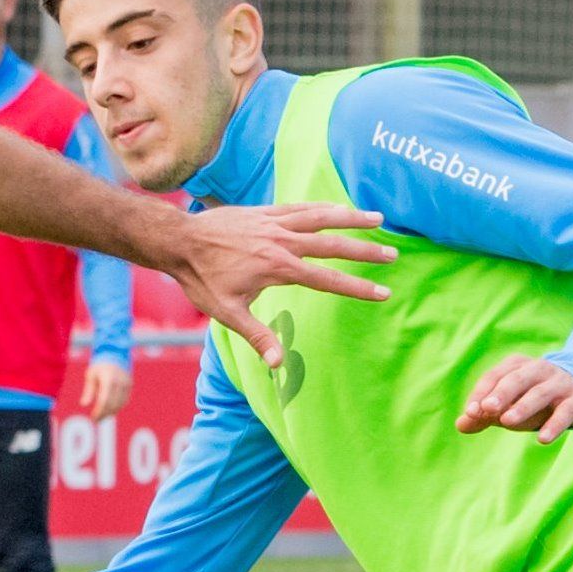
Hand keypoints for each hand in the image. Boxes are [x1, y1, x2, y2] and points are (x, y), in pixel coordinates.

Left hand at [81, 358, 132, 419]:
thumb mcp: (91, 376)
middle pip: (112, 404)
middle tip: (96, 420)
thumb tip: (84, 404)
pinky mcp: (130, 386)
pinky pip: (124, 401)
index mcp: (108, 379)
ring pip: (120, 404)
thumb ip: (88, 391)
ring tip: (102, 417)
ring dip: (111, 412)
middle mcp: (119, 382)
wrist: (114, 354)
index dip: (99, 411)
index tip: (93, 417)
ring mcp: (126, 384)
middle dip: (104, 414)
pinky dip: (117, 407)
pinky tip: (110, 411)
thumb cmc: (99, 366)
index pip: (104, 400)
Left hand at [167, 202, 394, 366]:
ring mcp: (274, 223)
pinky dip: (323, 207)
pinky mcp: (265, 212)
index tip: (383, 293)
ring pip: (321, 218)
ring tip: (379, 218)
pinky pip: (300, 207)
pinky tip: (338, 208)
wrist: (179, 240)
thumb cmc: (201, 279)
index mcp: (277, 267)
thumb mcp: (227, 313)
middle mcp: (281, 241)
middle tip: (393, 254)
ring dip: (351, 218)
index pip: (328, 280)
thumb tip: (278, 363)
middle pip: (333, 245)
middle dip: (365, 251)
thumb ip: (257, 336)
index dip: (358, 288)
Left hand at [457, 354, 572, 440]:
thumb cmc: (535, 401)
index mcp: (517, 366)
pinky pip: (566, 411)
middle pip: (517, 378)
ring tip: (507, 422)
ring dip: (523, 406)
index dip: (481, 393)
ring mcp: (560, 383)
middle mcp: (539, 370)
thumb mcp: (509, 406)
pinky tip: (543, 440)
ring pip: (540, 393)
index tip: (470, 412)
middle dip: (501, 393)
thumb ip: (485, 415)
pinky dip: (554, 424)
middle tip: (487, 408)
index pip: (495, 376)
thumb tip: (461, 424)